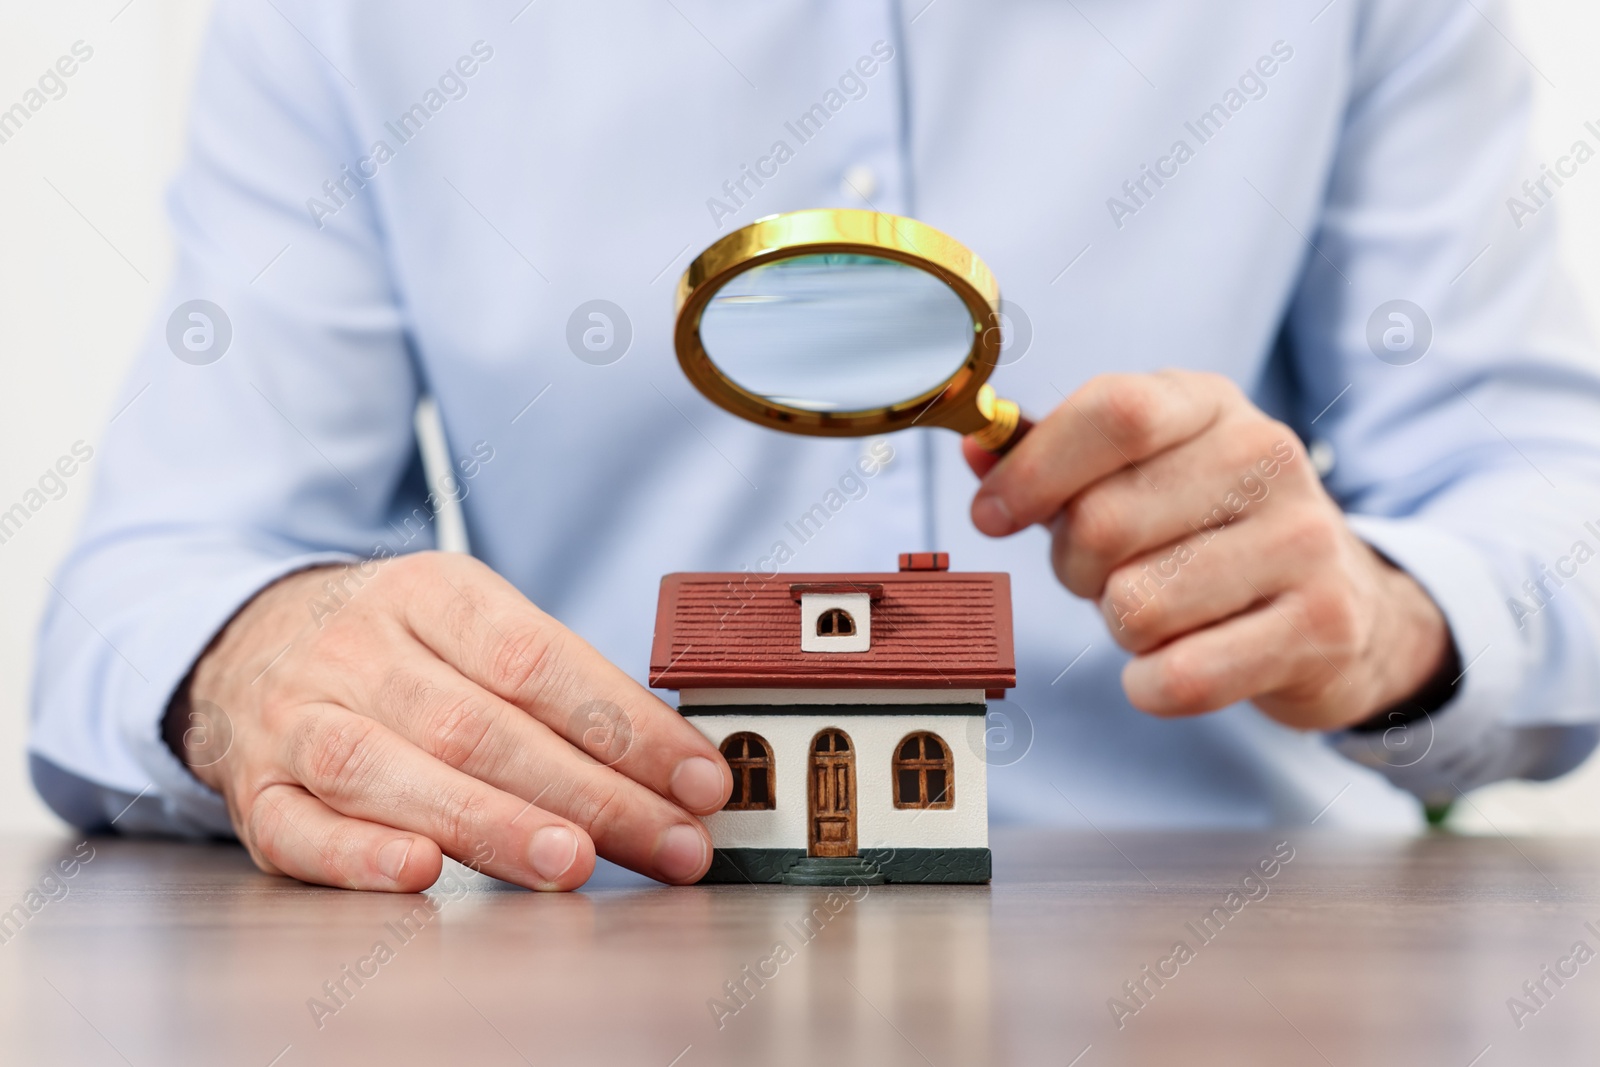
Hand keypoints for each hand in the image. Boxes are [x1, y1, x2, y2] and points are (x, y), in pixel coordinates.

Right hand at [166, 552, 729, 891]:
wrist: (246, 639)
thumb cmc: (398, 644)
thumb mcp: (471, 621)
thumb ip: (557, 682)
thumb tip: (673, 763)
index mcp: (431, 590)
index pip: (539, 659)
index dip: (626, 724)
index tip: (700, 780)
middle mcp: (359, 647)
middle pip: (480, 724)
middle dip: (590, 792)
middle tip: (671, 841)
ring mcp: (298, 718)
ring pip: (391, 772)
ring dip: (491, 823)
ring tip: (576, 863)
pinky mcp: (256, 789)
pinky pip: (298, 828)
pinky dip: (359, 856)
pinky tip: (423, 875)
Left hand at [964, 370, 1449, 730]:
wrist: (1344, 611)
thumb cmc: (1208, 535)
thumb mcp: (1141, 473)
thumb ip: (1055, 461)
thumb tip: (976, 450)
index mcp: (1210, 404)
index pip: (1116, 412)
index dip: (1034, 470)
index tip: (991, 516)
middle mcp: (1267, 457)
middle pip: (1103, 522)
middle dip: (1074, 568)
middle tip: (1104, 577)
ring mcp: (1304, 540)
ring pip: (1135, 605)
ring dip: (1121, 626)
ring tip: (1161, 610)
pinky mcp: (1322, 627)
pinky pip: (1181, 676)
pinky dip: (1152, 686)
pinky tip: (1179, 663)